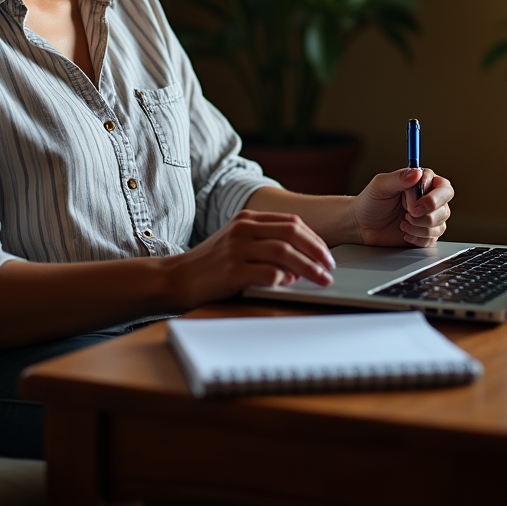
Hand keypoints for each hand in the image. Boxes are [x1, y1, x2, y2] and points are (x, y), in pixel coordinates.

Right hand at [164, 210, 336, 310]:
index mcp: (247, 219)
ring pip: (285, 252)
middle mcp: (243, 229)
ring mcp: (237, 249)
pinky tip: (291, 285)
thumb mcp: (236, 243)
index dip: (315, 238)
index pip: (292, 222)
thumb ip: (264, 244)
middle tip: (331, 267)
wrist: (176, 278)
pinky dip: (284, 279)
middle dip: (318, 251)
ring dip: (309, 267)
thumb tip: (300, 260)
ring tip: (322, 280)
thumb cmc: (210, 265)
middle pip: (293, 233)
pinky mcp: (232, 271)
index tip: (327, 255)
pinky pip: (268, 273)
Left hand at [352, 168, 453, 247]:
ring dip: (418, 226)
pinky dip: (416, 237)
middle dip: (427, 214)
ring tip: (402, 222)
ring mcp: (429, 218)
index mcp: (422, 183)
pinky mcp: (426, 234)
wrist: (362, 225)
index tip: (413, 204)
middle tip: (409, 214)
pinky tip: (404, 232)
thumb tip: (416, 173)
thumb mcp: (380, 186)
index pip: (442, 187)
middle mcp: (429, 199)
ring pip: (439, 224)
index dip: (432, 197)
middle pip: (444, 207)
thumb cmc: (370, 202)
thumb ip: (399, 178)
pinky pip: (432, 239)